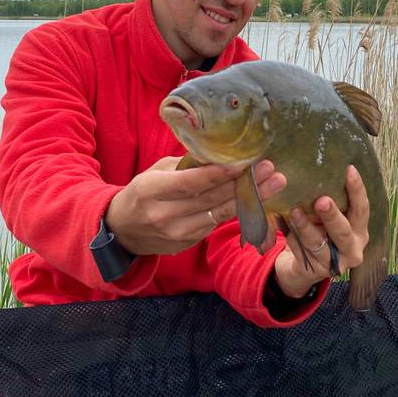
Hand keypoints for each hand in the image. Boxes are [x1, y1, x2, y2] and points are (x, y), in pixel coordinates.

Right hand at [105, 157, 286, 255]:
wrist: (123, 230)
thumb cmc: (143, 192)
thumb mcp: (155, 172)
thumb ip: (184, 165)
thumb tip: (217, 153)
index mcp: (152, 191)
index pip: (191, 183)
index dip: (219, 174)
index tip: (244, 162)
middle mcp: (165, 214)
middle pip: (212, 199)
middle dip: (245, 184)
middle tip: (271, 170)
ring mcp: (178, 233)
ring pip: (219, 214)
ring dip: (250, 199)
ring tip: (274, 183)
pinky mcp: (188, 243)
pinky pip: (216, 224)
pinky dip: (237, 211)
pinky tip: (256, 199)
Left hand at [273, 165, 369, 297]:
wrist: (303, 267)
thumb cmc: (319, 232)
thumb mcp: (327, 218)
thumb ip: (330, 201)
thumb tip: (319, 171)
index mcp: (359, 230)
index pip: (362, 209)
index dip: (357, 190)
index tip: (349, 169)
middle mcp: (352, 248)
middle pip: (343, 231)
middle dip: (332, 215)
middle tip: (322, 200)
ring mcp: (334, 263)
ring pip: (318, 243)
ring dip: (305, 226)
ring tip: (294, 211)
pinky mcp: (315, 272)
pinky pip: (301, 252)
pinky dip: (291, 237)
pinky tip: (282, 223)